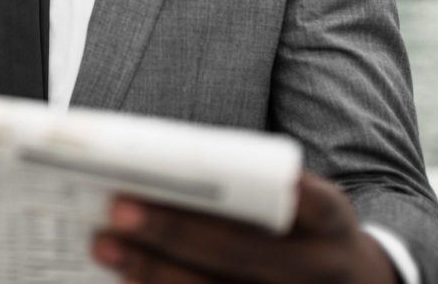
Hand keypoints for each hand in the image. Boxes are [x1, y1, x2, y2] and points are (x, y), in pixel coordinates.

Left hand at [91, 170, 397, 283]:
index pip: (305, 202)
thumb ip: (251, 186)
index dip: (258, 187)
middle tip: (117, 208)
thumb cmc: (301, 230)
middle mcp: (320, 269)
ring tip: (106, 246)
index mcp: (331, 221)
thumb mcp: (300, 203)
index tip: (198, 169)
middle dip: (175, 230)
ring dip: (155, 273)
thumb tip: (158, 166)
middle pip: (243, 252)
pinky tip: (128, 279)